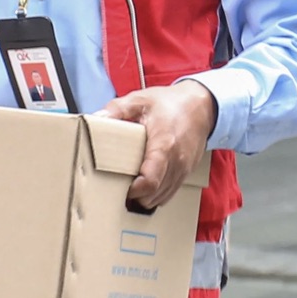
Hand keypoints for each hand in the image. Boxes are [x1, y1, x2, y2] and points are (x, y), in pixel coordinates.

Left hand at [98, 81, 217, 210]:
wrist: (202, 105)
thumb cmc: (171, 103)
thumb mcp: (140, 99)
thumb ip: (116, 109)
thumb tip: (95, 119)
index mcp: (164, 145)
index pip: (150, 181)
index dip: (134, 191)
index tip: (120, 186)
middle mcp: (177, 162)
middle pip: (154, 195)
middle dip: (135, 196)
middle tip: (119, 186)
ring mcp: (183, 169)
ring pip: (162, 198)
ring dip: (145, 197)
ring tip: (130, 186)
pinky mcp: (186, 172)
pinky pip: (170, 193)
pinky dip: (156, 194)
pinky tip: (144, 184)